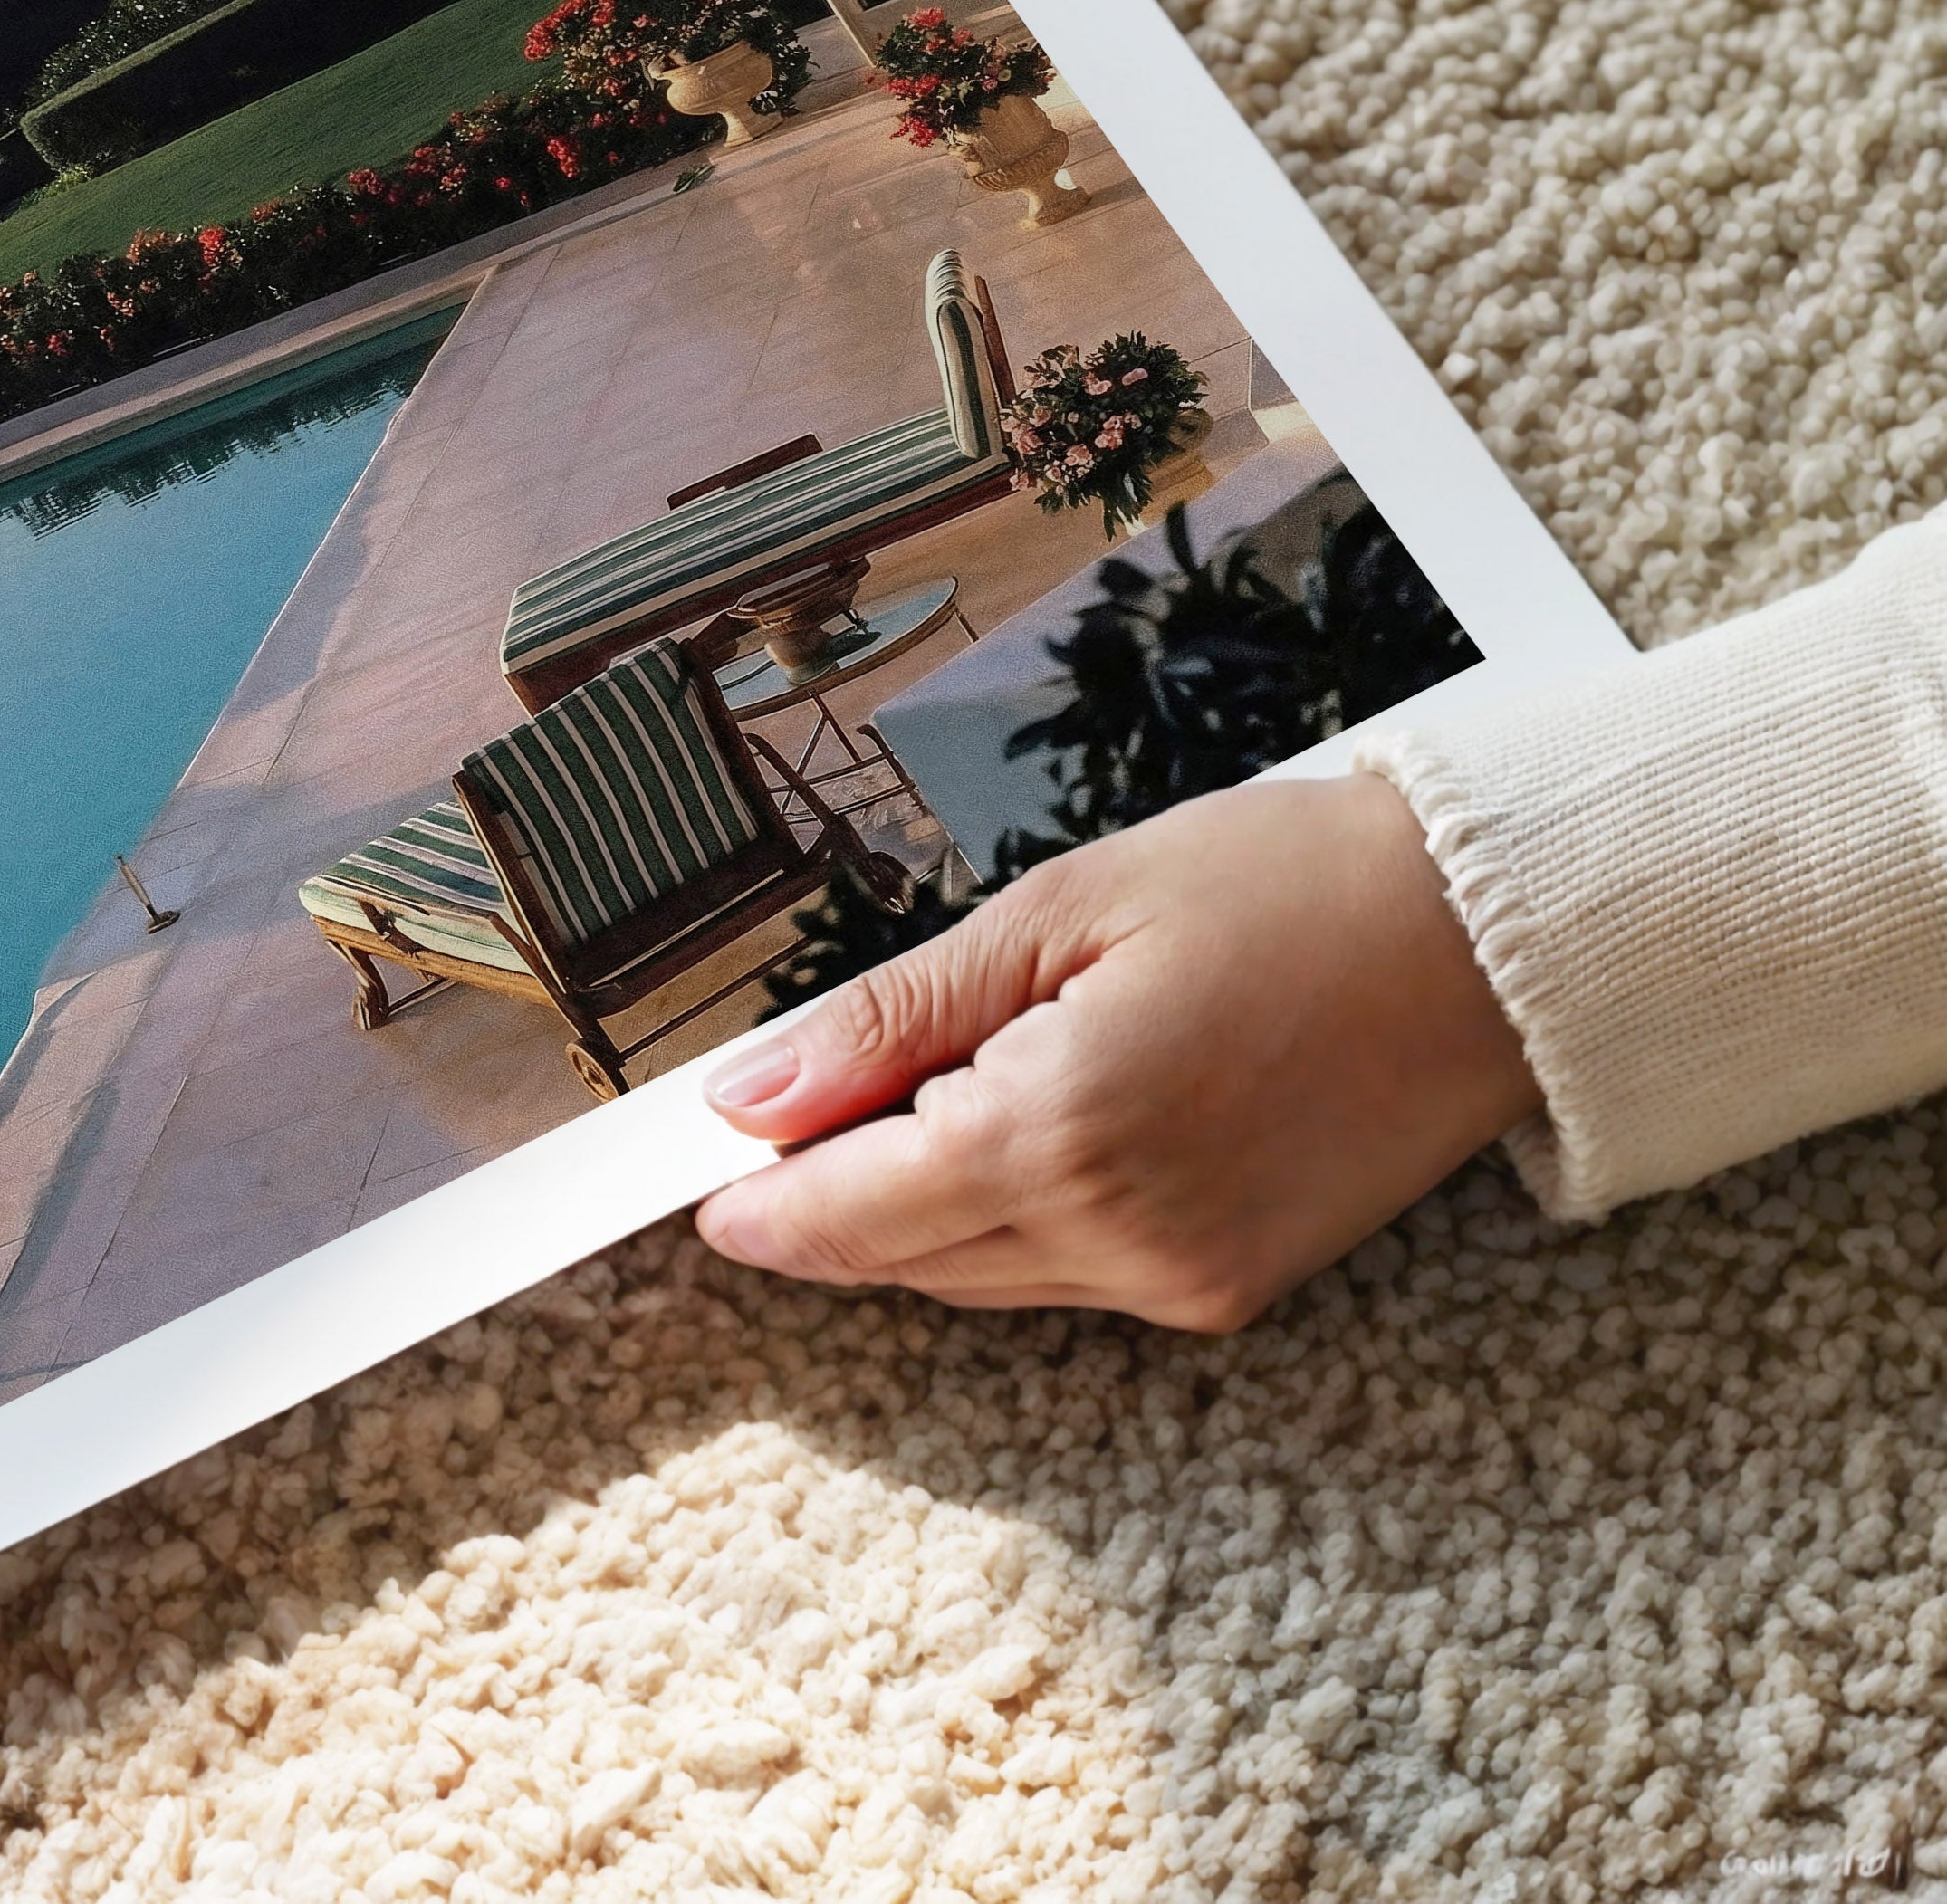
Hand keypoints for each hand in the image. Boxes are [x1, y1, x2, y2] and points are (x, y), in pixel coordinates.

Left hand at [692, 775, 1539, 1329]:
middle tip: (770, 1128)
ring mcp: (1185, 1282)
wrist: (1483, 944)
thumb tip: (752, 1094)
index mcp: (1063, 1134)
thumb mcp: (1056, 913)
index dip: (763, 1203)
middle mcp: (1122, 1239)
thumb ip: (894, 1018)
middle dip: (827, 1200)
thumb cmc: (1277, 887)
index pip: (853, 1212)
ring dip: (913, 1211)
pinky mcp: (1232, 1291)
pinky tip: (998, 1133)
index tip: (695, 1189)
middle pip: (907, 1256)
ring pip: (981, 1277)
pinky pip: (1066, 1279)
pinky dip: (1006, 1221)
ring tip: (885, 1109)